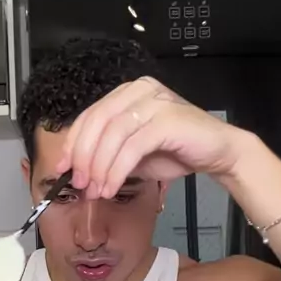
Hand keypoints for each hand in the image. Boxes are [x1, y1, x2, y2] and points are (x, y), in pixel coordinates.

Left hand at [56, 77, 246, 198]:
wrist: (218, 152)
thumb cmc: (178, 150)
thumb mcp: (133, 153)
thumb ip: (108, 155)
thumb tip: (81, 173)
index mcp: (128, 93)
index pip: (90, 115)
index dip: (72, 143)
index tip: (61, 169)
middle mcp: (139, 90)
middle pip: (97, 122)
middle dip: (83, 157)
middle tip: (80, 184)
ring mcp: (154, 101)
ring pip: (112, 134)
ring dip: (99, 167)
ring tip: (96, 191)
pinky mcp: (167, 118)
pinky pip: (132, 146)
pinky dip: (117, 170)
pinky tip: (112, 187)